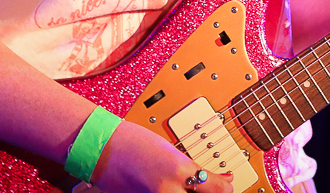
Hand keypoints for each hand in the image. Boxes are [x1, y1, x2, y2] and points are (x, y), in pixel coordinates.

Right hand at [92, 121, 233, 192]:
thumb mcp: (171, 151)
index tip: (228, 183)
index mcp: (179, 170)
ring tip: (185, 187)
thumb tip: (222, 178)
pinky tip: (172, 190)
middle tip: (210, 188)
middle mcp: (168, 190)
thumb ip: (195, 169)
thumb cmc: (132, 141)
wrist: (101, 148)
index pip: (219, 189)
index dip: (226, 186)